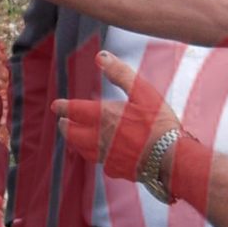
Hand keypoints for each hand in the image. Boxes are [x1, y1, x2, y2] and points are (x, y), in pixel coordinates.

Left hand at [52, 51, 181, 184]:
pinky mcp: (115, 170)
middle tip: (62, 121)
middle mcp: (99, 138)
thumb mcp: (142, 91)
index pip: (75, 110)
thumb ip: (120, 74)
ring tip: (74, 137)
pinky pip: (99, 162)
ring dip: (76, 141)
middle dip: (66, 126)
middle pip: (72, 133)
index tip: (56, 106)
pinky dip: (95, 155)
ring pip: (83, 150)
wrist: (171, 158)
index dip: (64, 107)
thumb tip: (101, 57)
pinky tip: (100, 154)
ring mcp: (106, 156)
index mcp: (104, 116)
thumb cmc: (159, 122)